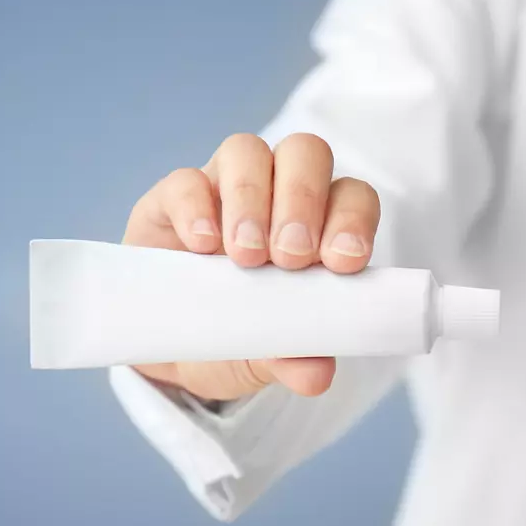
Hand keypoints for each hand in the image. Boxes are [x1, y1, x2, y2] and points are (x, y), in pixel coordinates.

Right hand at [122, 132, 380, 400]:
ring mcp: (224, 187)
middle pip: (304, 153)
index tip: (342, 263)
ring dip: (252, 199)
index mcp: (321, 223)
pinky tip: (201, 246)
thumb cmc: (243, 336)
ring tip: (246, 257)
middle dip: (303, 200)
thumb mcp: (271, 355)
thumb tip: (317, 374)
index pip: (352, 196)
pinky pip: (185, 179)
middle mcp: (278, 192)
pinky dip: (196, 207)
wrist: (176, 348)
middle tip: (291, 258)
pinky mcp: (172, 199)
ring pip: (247, 151)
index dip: (353, 219)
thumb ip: (296, 358)